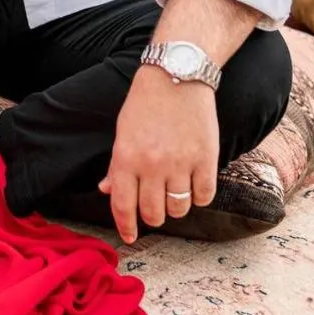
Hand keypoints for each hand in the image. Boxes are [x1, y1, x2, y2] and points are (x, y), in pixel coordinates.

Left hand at [99, 66, 219, 243]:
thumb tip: (107, 191)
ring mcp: (180, 163)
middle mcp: (152, 164)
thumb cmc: (145, 104)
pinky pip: (204, 196)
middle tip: (155, 208)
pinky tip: (194, 186)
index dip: (125, 226)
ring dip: (175, 207)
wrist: (177, 77)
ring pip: (179, 209)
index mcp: (126, 157)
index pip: (123, 205)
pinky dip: (199, 197)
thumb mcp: (123, 132)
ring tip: (174, 193)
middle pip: (153, 213)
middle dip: (153, 216)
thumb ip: (117, 165)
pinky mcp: (206, 159)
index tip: (130, 237)